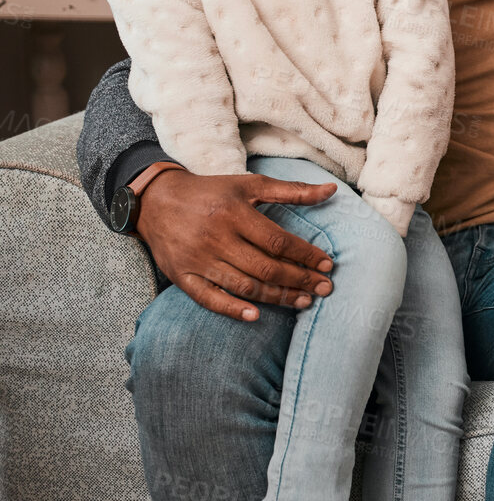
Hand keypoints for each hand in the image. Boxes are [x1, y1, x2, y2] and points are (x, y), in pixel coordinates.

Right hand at [134, 169, 339, 322]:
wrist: (155, 201)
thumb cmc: (211, 192)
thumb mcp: (250, 185)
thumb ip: (292, 190)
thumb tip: (332, 189)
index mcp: (234, 214)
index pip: (278, 241)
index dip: (305, 255)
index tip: (327, 265)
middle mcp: (216, 238)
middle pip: (265, 267)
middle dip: (299, 280)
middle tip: (325, 288)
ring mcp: (197, 260)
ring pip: (243, 286)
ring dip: (277, 297)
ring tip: (304, 301)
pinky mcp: (182, 276)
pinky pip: (209, 299)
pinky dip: (232, 309)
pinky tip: (256, 316)